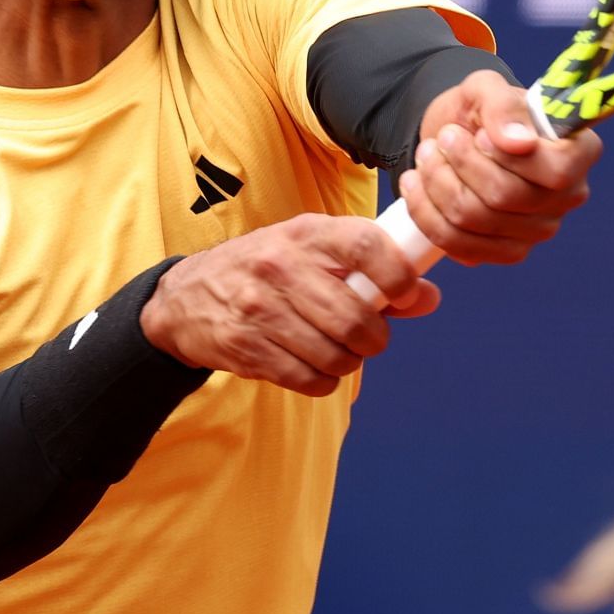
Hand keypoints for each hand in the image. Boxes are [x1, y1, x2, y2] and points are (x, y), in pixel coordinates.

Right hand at [141, 214, 441, 396]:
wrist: (185, 296)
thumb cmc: (265, 269)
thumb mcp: (312, 252)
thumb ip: (370, 271)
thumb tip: (428, 298)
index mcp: (305, 233)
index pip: (365, 245)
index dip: (398, 273)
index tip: (408, 293)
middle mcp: (280, 265)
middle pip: (354, 316)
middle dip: (374, 338)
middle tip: (370, 337)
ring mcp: (259, 308)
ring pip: (334, 355)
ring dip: (347, 361)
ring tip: (337, 349)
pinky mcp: (245, 347)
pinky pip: (308, 380)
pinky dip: (322, 380)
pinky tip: (312, 365)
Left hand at [400, 69, 600, 264]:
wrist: (457, 134)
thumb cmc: (482, 110)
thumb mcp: (486, 89)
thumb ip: (502, 106)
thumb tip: (518, 142)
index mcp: (579, 153)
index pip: (557, 171)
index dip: (509, 157)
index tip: (480, 135)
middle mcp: (566, 198)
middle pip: (506, 197)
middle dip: (461, 163)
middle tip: (444, 136)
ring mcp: (535, 231)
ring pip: (475, 221)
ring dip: (437, 183)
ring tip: (427, 154)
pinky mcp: (500, 251)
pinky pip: (457, 244)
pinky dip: (426, 212)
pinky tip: (416, 183)